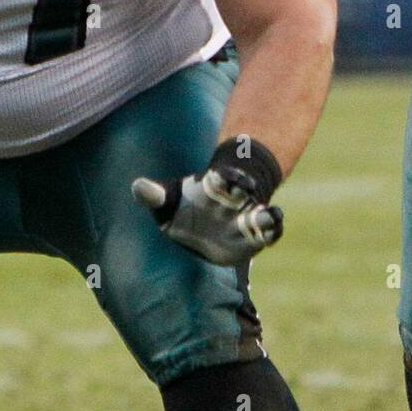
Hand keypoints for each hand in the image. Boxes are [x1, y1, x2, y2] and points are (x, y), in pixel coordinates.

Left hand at [133, 153, 283, 265]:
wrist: (210, 226)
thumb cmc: (187, 208)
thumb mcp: (170, 201)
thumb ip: (155, 196)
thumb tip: (136, 185)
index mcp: (215, 187)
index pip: (223, 175)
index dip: (224, 174)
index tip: (217, 176)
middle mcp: (236, 200)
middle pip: (246, 189)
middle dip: (245, 188)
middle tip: (245, 187)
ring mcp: (249, 217)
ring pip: (265, 212)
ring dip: (267, 214)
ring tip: (265, 215)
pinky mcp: (258, 236)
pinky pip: (273, 231)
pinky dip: (275, 229)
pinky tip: (271, 229)